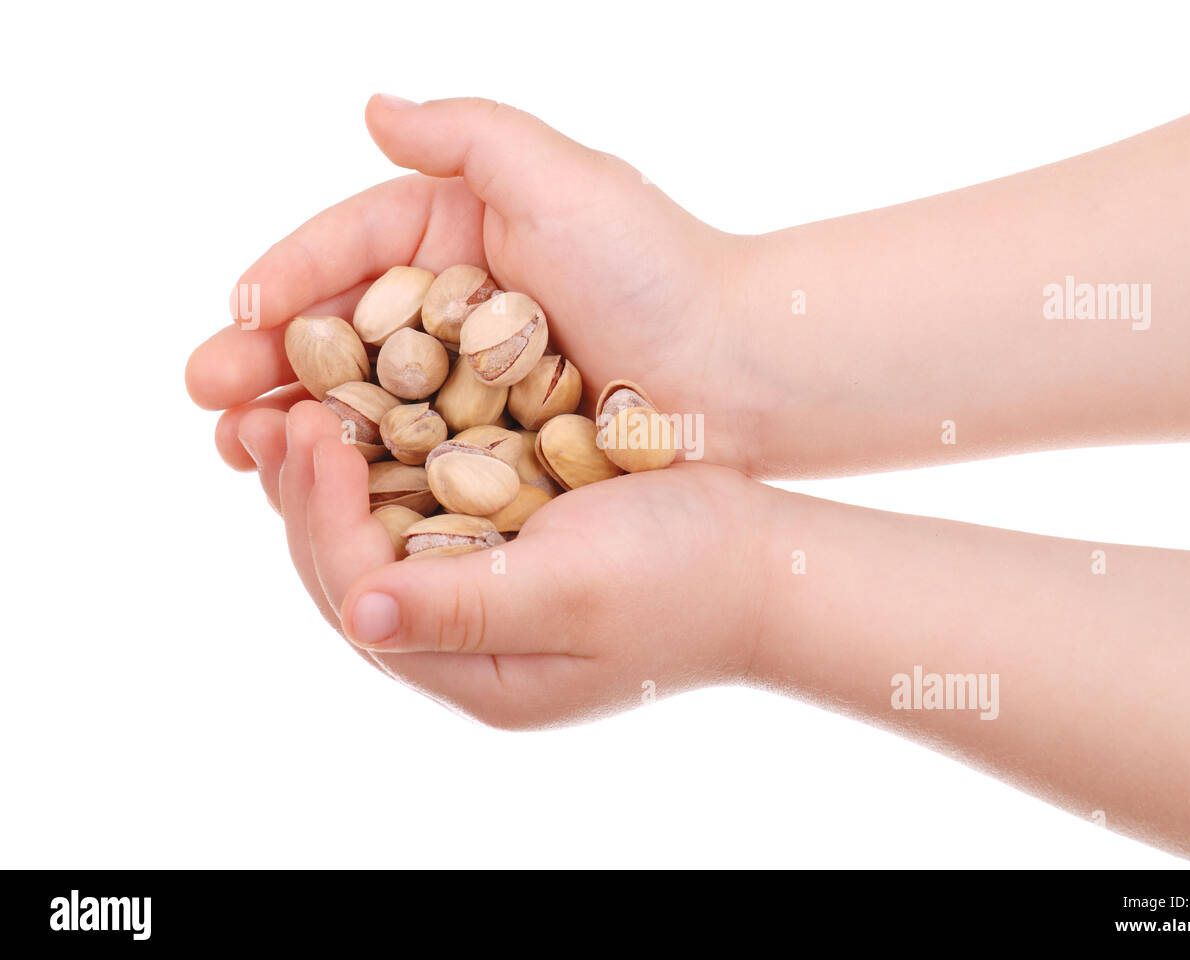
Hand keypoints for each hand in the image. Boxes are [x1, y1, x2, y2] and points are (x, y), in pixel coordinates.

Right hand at [187, 95, 757, 475]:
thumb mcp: (561, 177)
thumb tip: (372, 106)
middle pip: (343, 331)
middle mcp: (457, 306)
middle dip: (269, 362)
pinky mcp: (496, 443)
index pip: (352, 250)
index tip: (234, 314)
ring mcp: (474, 381)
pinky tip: (315, 488)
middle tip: (206, 396)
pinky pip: (415, 454)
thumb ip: (466, 137)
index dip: (286, 279)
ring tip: (237, 448)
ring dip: (298, 422)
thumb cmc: (658, 266)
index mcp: (461, 233)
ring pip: (366, 399)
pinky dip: (362, 470)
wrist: (740, 370)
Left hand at [244, 400, 767, 726]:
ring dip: (337, 477)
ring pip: (381, 540)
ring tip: (301, 405)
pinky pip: (424, 510)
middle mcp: (469, 642)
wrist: (764, 559)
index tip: (314, 433)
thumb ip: (465, 608)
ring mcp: (489, 594)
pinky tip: (371, 408)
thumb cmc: (684, 576)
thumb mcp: (574, 591)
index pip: (363, 599)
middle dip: (308, 498)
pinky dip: (390, 462)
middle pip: (354, 575)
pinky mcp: (510, 549)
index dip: (324, 519)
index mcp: (477, 672)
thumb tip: (358, 613)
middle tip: (275, 413)